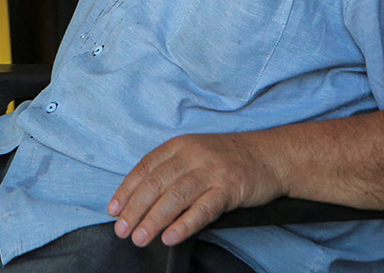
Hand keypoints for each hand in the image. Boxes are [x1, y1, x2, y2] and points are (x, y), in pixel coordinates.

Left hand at [108, 133, 287, 247]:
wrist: (270, 156)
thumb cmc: (229, 159)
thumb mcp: (196, 154)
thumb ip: (172, 171)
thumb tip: (142, 200)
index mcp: (179, 146)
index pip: (145, 168)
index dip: (126, 190)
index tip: (113, 210)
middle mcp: (192, 155)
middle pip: (155, 184)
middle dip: (135, 209)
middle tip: (122, 230)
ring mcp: (211, 171)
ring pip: (175, 196)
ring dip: (153, 220)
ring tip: (140, 237)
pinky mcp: (229, 188)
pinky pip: (203, 209)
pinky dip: (184, 224)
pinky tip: (171, 237)